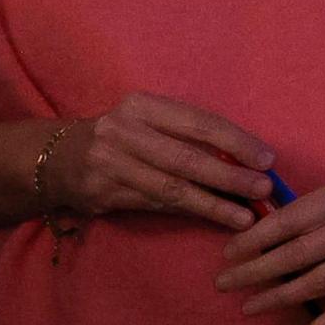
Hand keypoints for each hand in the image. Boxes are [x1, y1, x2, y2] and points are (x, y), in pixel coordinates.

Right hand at [48, 94, 276, 230]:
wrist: (56, 157)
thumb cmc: (124, 137)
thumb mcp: (150, 121)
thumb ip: (191, 135)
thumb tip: (250, 160)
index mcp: (143, 106)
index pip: (199, 123)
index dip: (237, 142)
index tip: (268, 160)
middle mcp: (122, 131)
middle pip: (186, 158)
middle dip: (230, 176)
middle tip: (263, 189)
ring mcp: (108, 164)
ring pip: (171, 188)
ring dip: (213, 204)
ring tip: (246, 216)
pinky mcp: (101, 194)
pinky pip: (156, 204)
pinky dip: (190, 212)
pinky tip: (216, 218)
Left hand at [217, 145, 324, 324]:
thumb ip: (311, 209)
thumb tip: (262, 237)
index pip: (290, 220)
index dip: (254, 239)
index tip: (229, 253)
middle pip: (299, 253)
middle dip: (256, 271)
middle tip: (225, 283)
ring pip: (322, 279)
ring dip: (282, 296)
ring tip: (251, 305)